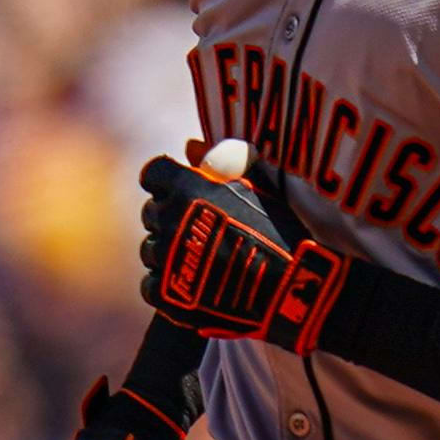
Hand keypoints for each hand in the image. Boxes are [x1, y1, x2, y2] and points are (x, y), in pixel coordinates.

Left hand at [139, 152, 349, 349]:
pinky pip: (150, 284)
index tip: (181, 192)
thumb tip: (191, 145)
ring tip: (202, 260)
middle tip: (200, 230)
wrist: (289, 286)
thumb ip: (224, 162)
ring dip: (169, 252)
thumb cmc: (278, 232)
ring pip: (150, 249)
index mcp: (187, 188)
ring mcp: (166, 259)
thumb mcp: (256, 188)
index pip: (154, 175)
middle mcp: (170, 220)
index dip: (166, 183)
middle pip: (151, 213)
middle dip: (170, 217)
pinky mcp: (166, 295)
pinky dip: (166, 285)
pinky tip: (193, 286)